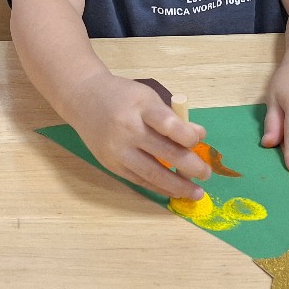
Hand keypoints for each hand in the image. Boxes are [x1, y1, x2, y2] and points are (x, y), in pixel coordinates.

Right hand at [68, 72, 211, 199]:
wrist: (82, 98)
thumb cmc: (122, 96)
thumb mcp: (148, 97)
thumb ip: (172, 117)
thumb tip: (199, 136)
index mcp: (140, 107)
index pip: (168, 124)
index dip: (188, 136)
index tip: (198, 140)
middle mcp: (127, 129)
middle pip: (164, 152)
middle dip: (190, 166)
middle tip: (206, 173)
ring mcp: (118, 149)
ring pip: (152, 173)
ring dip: (178, 186)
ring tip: (196, 192)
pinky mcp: (111, 164)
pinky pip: (139, 180)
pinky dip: (159, 187)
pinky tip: (174, 190)